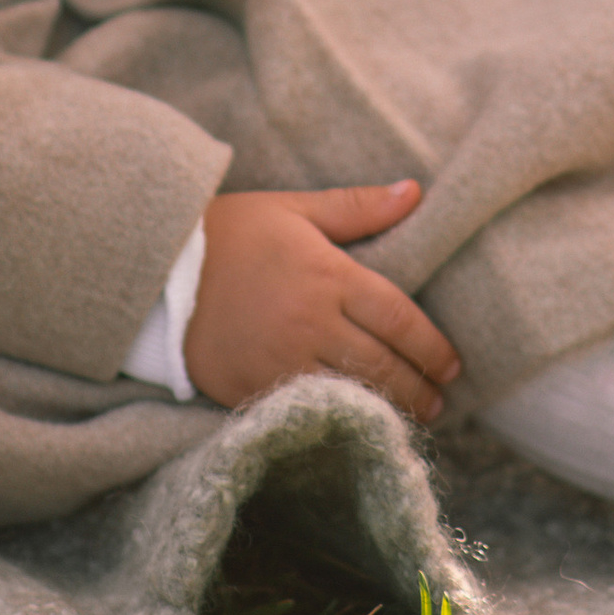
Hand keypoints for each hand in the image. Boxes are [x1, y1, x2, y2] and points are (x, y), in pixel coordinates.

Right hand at [183, 178, 460, 420]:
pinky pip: (312, 408)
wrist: (160, 270)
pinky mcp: (255, 388)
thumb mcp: (294, 208)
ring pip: (354, 392)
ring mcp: (283, 360)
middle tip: (440, 399)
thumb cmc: (231, 232)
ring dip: (390, 407)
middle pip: (384, 363)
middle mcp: (312, 321)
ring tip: (413, 416)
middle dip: (420, 385)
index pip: (399, 318)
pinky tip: (360, 422)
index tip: (453, 364)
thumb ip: (358, 207)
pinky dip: (343, 418)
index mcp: (329, 275)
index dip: (432, 346)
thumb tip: (416, 192)